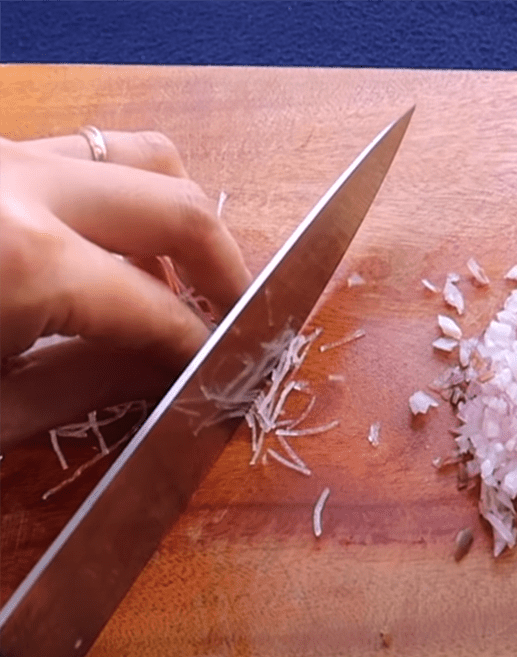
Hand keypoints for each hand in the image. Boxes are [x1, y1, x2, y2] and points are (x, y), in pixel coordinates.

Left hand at [0, 131, 250, 445]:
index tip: (226, 373)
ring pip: (141, 158)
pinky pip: (90, 155)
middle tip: (235, 320)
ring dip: (180, 221)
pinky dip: (127, 197)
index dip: (203, 348)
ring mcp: (5, 151)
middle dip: (225, 270)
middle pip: (177, 205)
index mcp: (24, 258)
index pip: (158, 308)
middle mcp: (22, 181)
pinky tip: (116, 250)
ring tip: (179, 280)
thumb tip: (169, 371)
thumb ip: (87, 387)